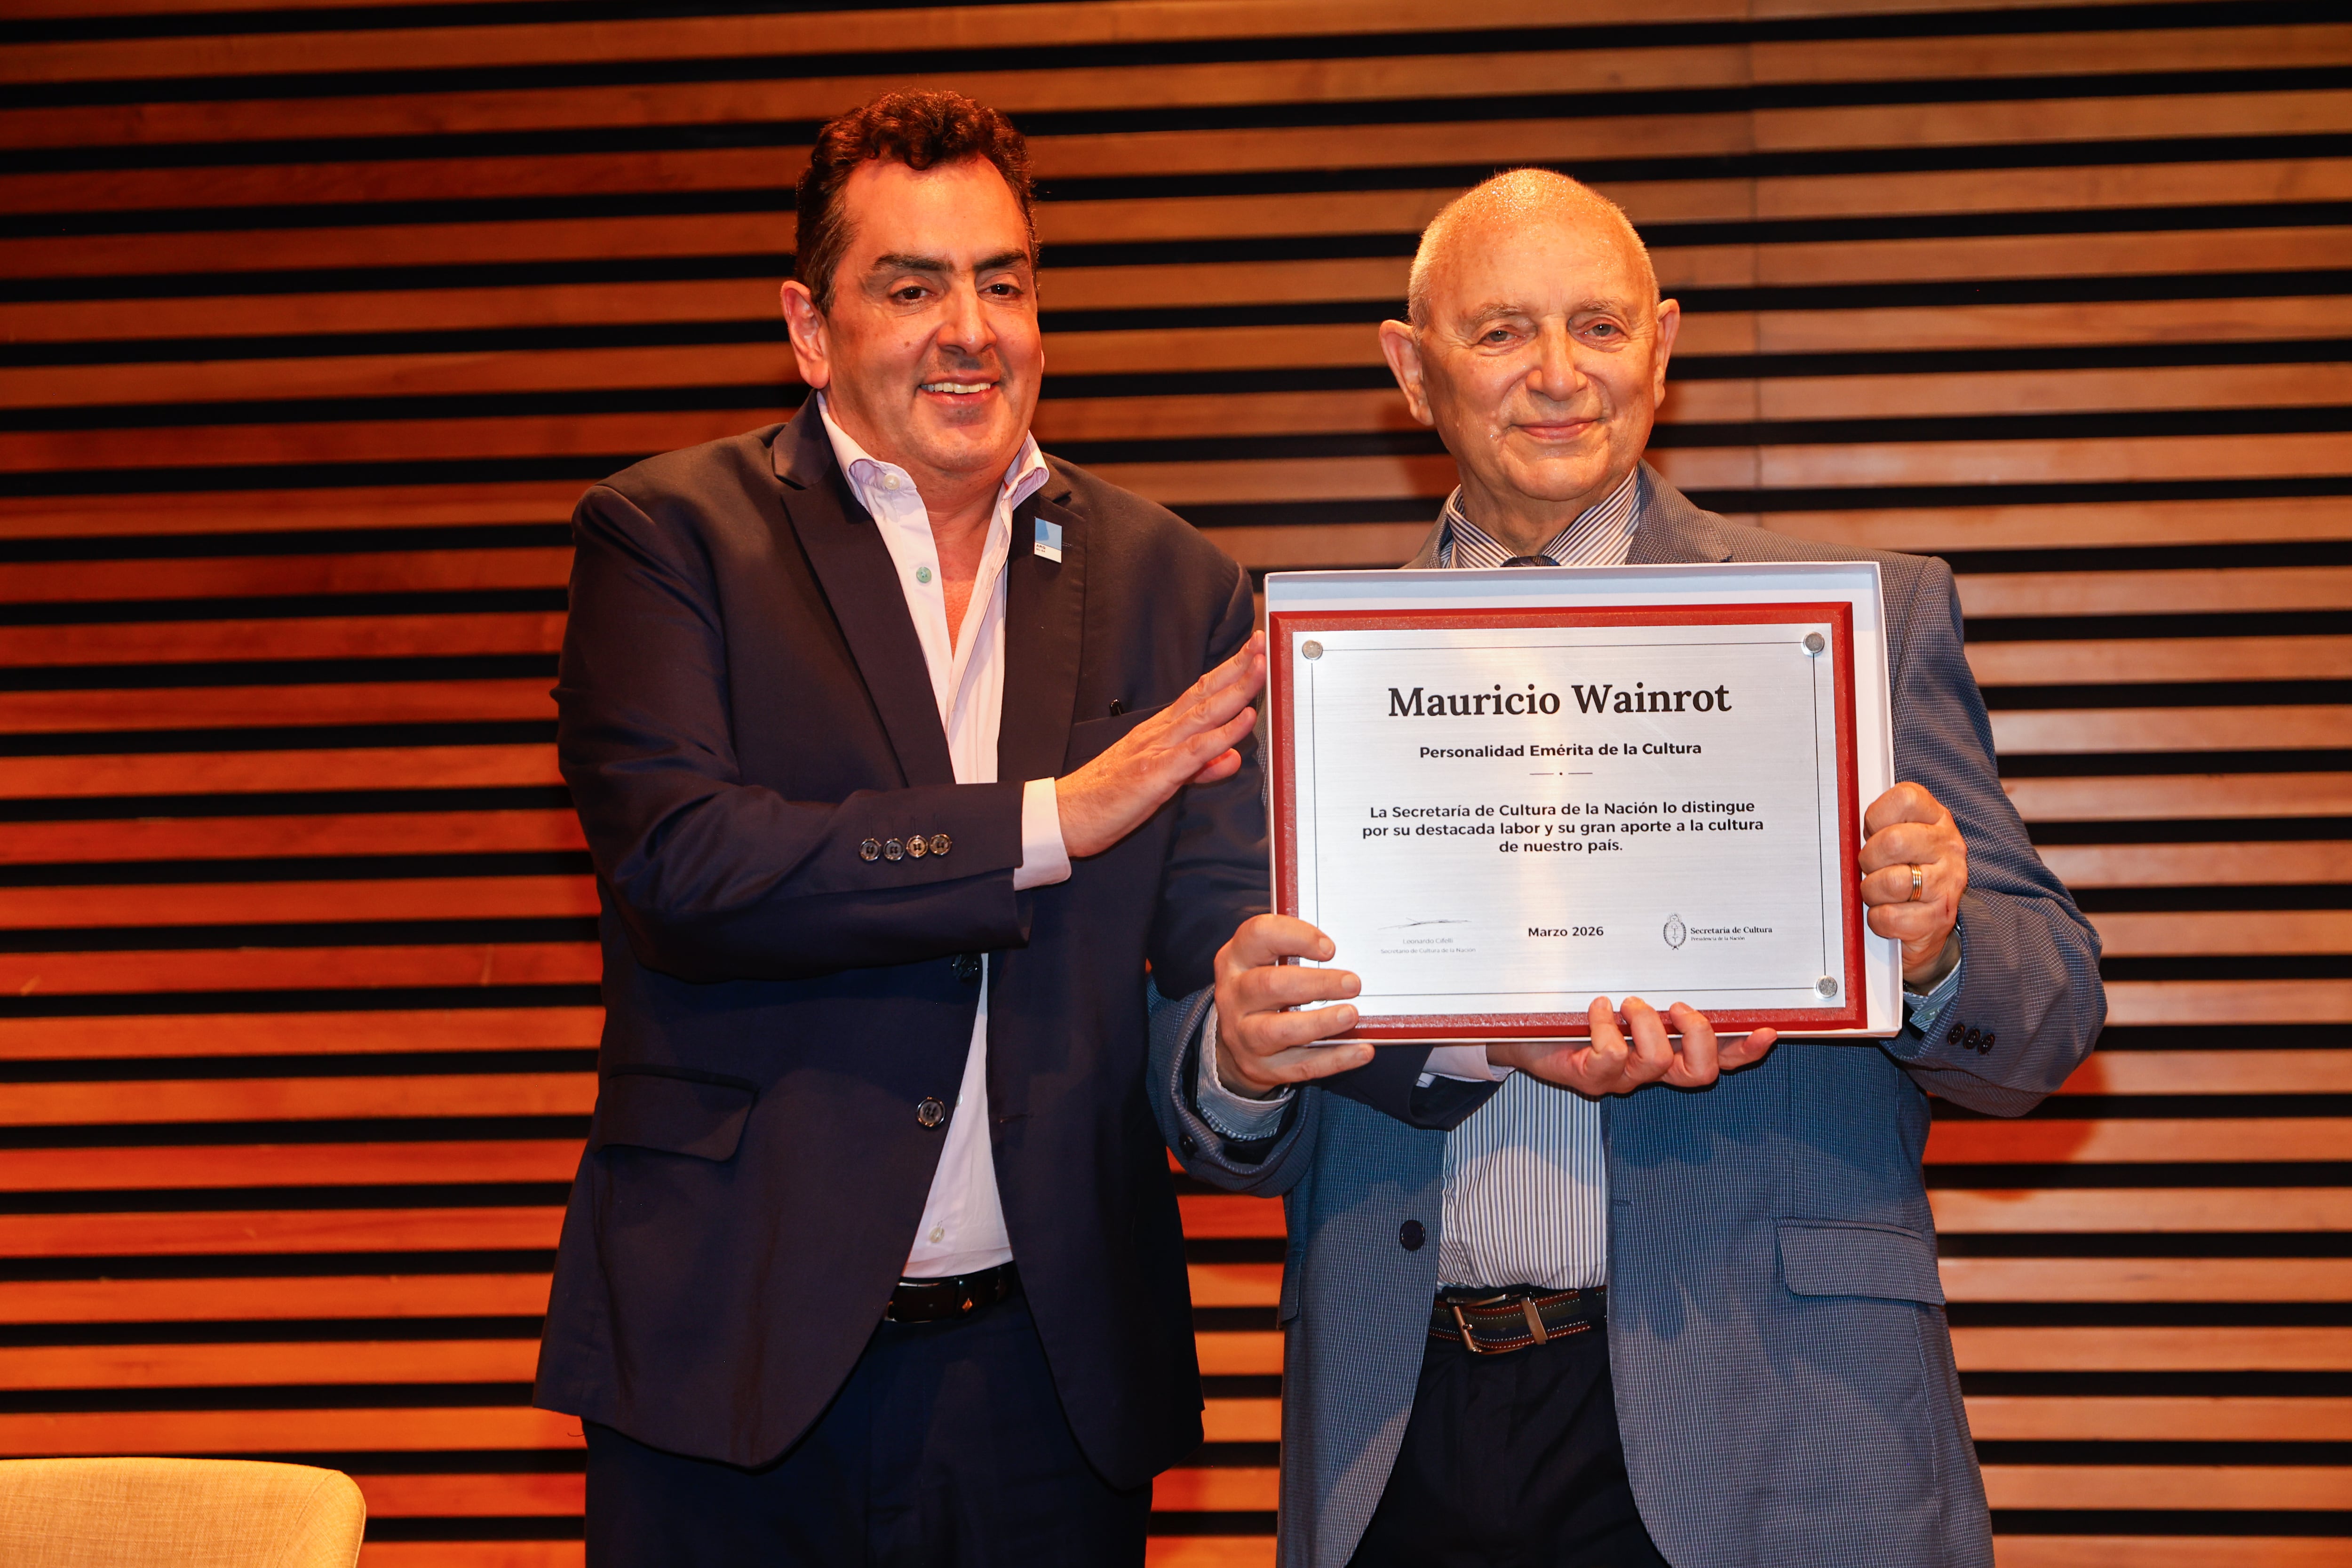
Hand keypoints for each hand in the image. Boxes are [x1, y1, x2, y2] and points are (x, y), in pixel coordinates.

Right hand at [1057, 632, 1264, 859]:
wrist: (1066, 815)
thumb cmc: (1107, 797)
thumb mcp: (1162, 780)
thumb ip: (1200, 768)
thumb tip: (1231, 758)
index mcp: (1159, 730)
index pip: (1199, 692)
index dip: (1227, 670)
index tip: (1251, 651)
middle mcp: (1159, 732)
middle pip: (1204, 693)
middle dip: (1237, 667)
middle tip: (1262, 642)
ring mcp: (1156, 750)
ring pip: (1203, 714)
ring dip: (1235, 690)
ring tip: (1260, 668)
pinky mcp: (1154, 774)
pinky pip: (1195, 751)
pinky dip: (1223, 734)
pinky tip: (1244, 721)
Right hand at [1211, 914, 1374, 1096]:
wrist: (1237, 1040)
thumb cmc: (1264, 989)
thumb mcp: (1266, 961)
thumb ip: (1295, 951)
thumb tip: (1352, 951)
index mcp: (1235, 959)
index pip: (1259, 935)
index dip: (1297, 937)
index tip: (1330, 948)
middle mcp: (1233, 995)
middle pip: (1270, 985)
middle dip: (1316, 983)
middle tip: (1353, 984)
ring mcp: (1243, 1034)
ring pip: (1279, 1030)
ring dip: (1320, 1022)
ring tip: (1351, 1015)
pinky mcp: (1260, 1066)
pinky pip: (1301, 1065)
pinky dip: (1335, 1059)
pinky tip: (1361, 1050)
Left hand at [1487, 997, 1776, 1095]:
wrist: (1526, 1032)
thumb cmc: (1581, 1012)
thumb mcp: (1624, 996)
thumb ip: (1657, 986)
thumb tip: (1689, 953)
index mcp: (1668, 1052)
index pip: (1719, 1060)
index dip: (1744, 1051)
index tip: (1766, 1029)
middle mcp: (1650, 1070)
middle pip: (1699, 1074)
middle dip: (1698, 1036)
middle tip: (1678, 1007)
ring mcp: (1620, 1078)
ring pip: (1656, 1063)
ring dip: (1648, 1025)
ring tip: (1628, 1003)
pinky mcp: (1588, 1078)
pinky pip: (1609, 1058)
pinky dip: (1605, 1028)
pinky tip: (1597, 1008)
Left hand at [1859, 781, 1965, 985]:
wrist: (1931, 917)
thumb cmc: (1906, 869)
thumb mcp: (1896, 836)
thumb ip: (1876, 825)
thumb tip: (1842, 828)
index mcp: (1936, 818)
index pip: (1905, 799)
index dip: (1876, 817)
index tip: (1872, 832)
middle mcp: (1948, 847)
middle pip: (1893, 841)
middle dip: (1869, 859)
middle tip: (1869, 868)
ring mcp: (1948, 882)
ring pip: (1892, 882)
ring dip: (1871, 892)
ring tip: (1876, 892)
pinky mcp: (1940, 917)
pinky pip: (1891, 917)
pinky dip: (1878, 919)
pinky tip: (1885, 912)